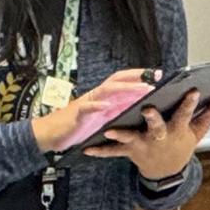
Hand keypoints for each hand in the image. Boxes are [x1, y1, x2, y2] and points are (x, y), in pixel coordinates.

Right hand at [30, 69, 154, 152]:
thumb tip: (138, 105)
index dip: (139, 76)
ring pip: (107, 90)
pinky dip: (97, 105)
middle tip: (155, 77)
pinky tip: (107, 106)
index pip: (122, 81)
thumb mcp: (102, 119)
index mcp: (103, 98)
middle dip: (137, 77)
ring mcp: (87, 104)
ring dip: (126, 88)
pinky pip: (87, 107)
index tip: (158, 74)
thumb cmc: (78, 127)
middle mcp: (97, 97)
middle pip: (117, 80)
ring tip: (142, 89)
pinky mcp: (77, 114)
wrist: (51, 134)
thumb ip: (116, 111)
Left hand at [86, 87, 209, 179]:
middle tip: (148, 109)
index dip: (189, 103)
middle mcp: (160, 137)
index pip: (185, 114)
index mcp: (177, 130)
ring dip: (121, 135)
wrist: (167, 173)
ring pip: (132, 139)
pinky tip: (87, 148)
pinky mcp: (130, 152)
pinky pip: (113, 152)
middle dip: (153, 119)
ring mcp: (144, 145)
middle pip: (157, 127)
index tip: (192, 91)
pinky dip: (101, 151)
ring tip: (110, 131)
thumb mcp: (199, 132)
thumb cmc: (181, 146)